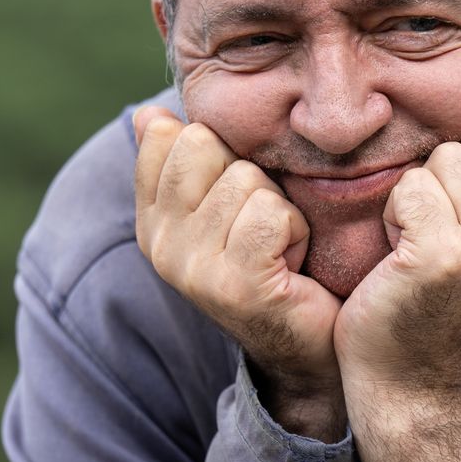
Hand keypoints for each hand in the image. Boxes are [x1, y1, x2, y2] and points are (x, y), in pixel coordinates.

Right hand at [132, 107, 344, 438]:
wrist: (309, 347)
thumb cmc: (274, 263)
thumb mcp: (223, 208)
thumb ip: (184, 161)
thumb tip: (150, 114)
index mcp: (153, 222)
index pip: (168, 138)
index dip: (220, 152)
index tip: (235, 199)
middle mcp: (162, 246)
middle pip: (203, 145)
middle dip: (248, 174)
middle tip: (262, 224)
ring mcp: (193, 268)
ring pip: (244, 179)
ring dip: (279, 207)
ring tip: (279, 248)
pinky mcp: (235, 284)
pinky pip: (270, 213)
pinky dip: (295, 230)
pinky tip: (292, 261)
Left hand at [332, 120, 460, 461]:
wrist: (413, 376)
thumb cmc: (445, 297)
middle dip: (449, 174)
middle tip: (439, 230)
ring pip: (445, 158)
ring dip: (419, 195)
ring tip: (420, 242)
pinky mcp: (444, 255)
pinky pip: (410, 186)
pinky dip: (394, 213)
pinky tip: (400, 253)